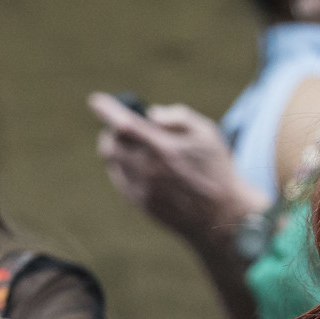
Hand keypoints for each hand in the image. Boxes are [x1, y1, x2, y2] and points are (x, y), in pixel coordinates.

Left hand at [89, 93, 267, 247]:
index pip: (123, 124)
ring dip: (117, 148)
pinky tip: (142, 165)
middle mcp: (147, 169)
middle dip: (113, 129)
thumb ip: (178, 116)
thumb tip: (151, 113)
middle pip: (111, 143)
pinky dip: (124, 166)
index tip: (97, 101)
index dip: (106, 109)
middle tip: (124, 126)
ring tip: (136, 146)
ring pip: (113, 161)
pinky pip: (120, 179)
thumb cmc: (218, 170)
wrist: (223, 217)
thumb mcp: (207, 133)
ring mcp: (141, 189)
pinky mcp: (140, 204)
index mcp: (163, 148)